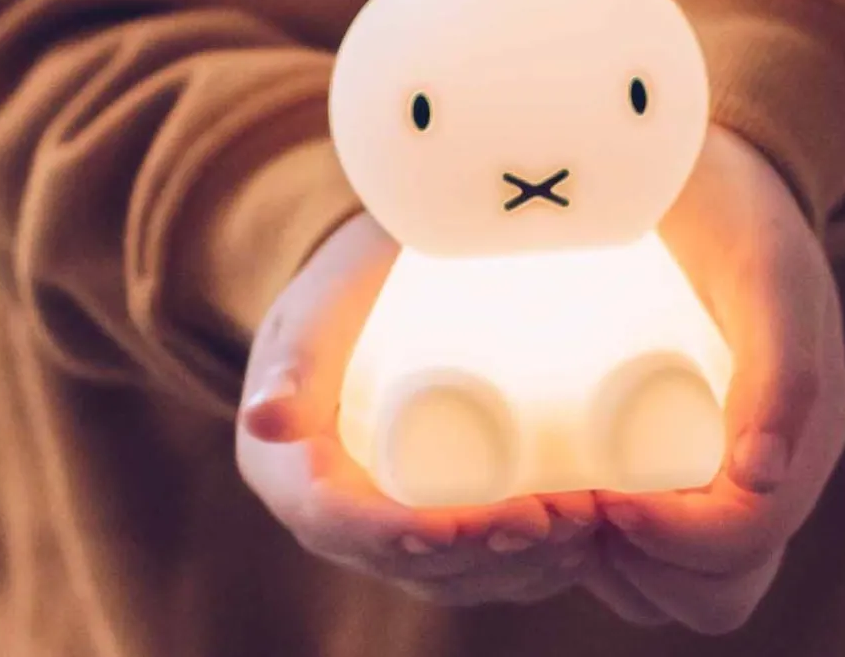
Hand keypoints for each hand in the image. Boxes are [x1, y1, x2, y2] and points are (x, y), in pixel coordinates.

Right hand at [234, 209, 602, 606]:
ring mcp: (385, 519)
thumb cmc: (351, 278)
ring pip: (449, 573)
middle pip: (407, 561)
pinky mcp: (431, 511)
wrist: (382, 271)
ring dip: (519, 567)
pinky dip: (528, 566)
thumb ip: (296, 356)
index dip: (403, 537)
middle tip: (553, 518)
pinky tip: (578, 546)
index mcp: (284, 472)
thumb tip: (264, 418)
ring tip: (581, 528)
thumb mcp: (319, 307)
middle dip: (482, 556)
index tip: (468, 522)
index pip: (341, 525)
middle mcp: (331, 513)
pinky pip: (474, 564)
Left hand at [579, 123, 844, 634]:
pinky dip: (608, 552)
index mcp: (806, 436)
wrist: (716, 166)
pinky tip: (561, 501)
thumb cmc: (740, 209)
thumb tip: (761, 476)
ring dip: (617, 570)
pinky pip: (653, 549)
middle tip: (569, 502)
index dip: (672, 541)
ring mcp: (727, 469)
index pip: (742, 545)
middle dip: (640, 567)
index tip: (601, 495)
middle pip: (714, 588)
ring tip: (557, 502)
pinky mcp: (682, 455)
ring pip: (679, 584)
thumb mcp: (767, 268)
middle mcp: (772, 469)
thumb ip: (782, 360)